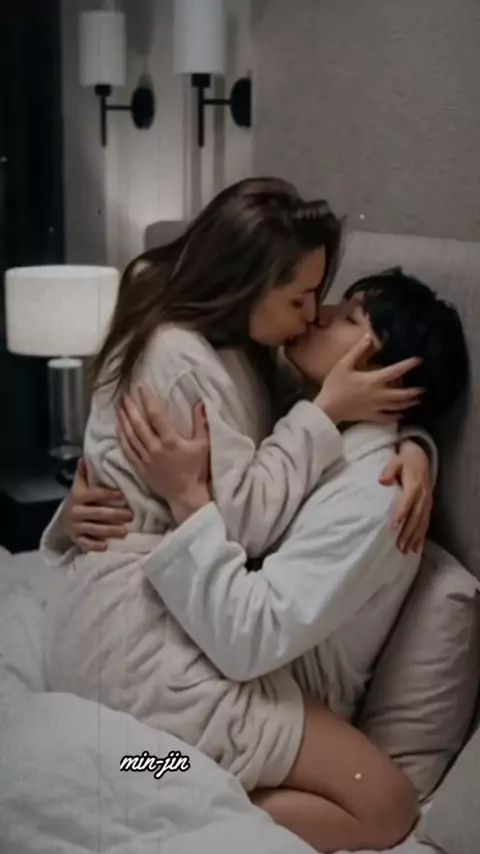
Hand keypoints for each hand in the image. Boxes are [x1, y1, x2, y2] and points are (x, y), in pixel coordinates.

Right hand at [63, 458, 132, 551]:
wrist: (64, 521)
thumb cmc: (79, 501)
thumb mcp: (80, 487)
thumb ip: (84, 474)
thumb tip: (84, 457)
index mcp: (78, 497)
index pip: (94, 495)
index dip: (108, 495)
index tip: (122, 496)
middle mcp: (75, 512)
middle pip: (97, 513)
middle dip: (114, 515)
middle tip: (130, 516)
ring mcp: (75, 527)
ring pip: (93, 529)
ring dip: (109, 531)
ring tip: (124, 532)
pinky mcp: (76, 540)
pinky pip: (86, 543)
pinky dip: (95, 545)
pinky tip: (105, 546)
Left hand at [117, 385, 210, 523]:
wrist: (187, 497)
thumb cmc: (198, 471)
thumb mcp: (204, 445)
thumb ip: (201, 423)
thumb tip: (200, 402)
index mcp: (170, 441)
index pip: (156, 416)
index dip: (147, 400)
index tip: (141, 388)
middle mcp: (155, 449)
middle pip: (138, 424)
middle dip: (131, 408)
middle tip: (125, 395)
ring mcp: (145, 459)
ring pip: (130, 436)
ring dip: (124, 420)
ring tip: (119, 407)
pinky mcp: (140, 468)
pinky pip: (127, 450)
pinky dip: (121, 437)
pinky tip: (118, 428)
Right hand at [315, 335, 423, 424]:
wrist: (327, 409)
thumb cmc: (334, 385)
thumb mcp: (344, 364)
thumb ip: (358, 350)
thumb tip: (370, 336)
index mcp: (373, 380)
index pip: (396, 371)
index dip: (409, 365)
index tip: (419, 359)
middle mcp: (379, 395)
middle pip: (403, 394)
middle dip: (415, 391)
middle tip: (424, 387)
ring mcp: (377, 407)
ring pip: (398, 406)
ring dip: (410, 403)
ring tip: (419, 399)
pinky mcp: (372, 416)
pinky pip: (388, 418)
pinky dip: (397, 416)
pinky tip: (402, 415)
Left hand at [380, 440, 432, 553]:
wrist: (420, 459)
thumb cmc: (404, 461)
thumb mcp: (395, 461)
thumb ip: (389, 470)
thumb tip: (382, 481)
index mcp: (414, 485)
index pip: (407, 502)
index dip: (400, 514)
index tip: (393, 527)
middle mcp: (422, 496)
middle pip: (415, 517)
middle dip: (407, 532)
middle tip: (399, 546)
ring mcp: (427, 502)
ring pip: (421, 523)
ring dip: (414, 538)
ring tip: (406, 551)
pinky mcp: (428, 507)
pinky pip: (426, 523)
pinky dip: (421, 536)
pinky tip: (416, 548)